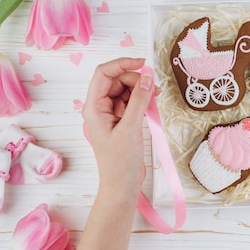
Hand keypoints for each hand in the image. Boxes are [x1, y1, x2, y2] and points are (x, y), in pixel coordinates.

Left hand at [82, 57, 156, 200]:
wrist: (122, 185)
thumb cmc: (120, 162)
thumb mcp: (131, 129)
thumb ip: (139, 101)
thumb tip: (148, 78)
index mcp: (94, 107)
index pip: (104, 74)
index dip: (123, 64)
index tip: (143, 63)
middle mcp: (100, 107)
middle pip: (117, 79)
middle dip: (136, 79)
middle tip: (154, 89)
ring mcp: (111, 114)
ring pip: (126, 89)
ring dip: (142, 90)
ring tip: (156, 99)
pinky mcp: (122, 120)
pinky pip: (132, 101)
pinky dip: (143, 100)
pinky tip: (152, 106)